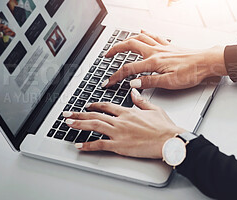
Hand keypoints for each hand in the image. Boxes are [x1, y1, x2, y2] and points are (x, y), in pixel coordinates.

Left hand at [62, 89, 185, 158]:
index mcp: (128, 112)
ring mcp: (118, 133)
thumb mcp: (153, 109)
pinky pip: (100, 145)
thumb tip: (134, 92)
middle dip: (79, 114)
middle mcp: (120, 121)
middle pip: (95, 115)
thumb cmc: (164, 127)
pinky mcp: (119, 146)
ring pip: (94, 126)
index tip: (87, 105)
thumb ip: (141, 100)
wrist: (169, 140)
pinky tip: (79, 145)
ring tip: (68, 124)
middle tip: (67, 114)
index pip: (106, 106)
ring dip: (79, 124)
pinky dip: (88, 145)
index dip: (95, 105)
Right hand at [103, 30, 226, 89]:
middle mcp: (155, 51)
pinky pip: (153, 35)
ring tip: (119, 44)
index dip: (116, 76)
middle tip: (106, 55)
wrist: (207, 62)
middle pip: (129, 45)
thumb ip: (149, 82)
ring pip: (140, 37)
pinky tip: (141, 30)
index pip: (129, 69)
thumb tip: (133, 83)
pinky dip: (144, 33)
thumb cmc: (191, 73)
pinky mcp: (169, 46)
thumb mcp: (169, 83)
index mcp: (153, 62)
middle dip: (115, 49)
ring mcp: (162, 47)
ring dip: (126, 39)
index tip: (108, 82)